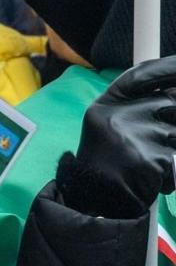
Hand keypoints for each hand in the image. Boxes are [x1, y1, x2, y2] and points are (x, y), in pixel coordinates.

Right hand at [73, 56, 175, 214]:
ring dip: (172, 148)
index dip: (166, 69)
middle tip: (157, 138)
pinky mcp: (152, 159)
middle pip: (169, 103)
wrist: (96, 196)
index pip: (141, 75)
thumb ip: (138, 105)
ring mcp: (134, 136)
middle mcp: (118, 114)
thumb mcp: (109, 122)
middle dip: (171, 123)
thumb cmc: (108, 159)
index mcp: (107, 104)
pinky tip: (152, 177)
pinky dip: (172, 172)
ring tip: (151, 160)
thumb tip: (171, 96)